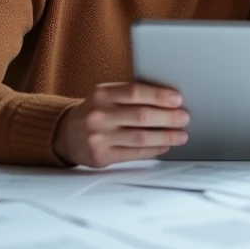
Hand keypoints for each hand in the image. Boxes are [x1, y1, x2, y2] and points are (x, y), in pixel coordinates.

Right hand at [53, 82, 188, 167]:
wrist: (65, 133)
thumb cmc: (94, 111)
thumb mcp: (105, 96)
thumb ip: (130, 95)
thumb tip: (168, 100)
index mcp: (102, 94)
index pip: (136, 92)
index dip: (159, 96)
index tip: (178, 99)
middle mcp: (100, 115)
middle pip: (142, 116)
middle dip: (168, 117)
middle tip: (184, 118)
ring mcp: (99, 137)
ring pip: (141, 137)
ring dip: (166, 136)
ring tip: (181, 135)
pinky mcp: (102, 156)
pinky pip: (134, 153)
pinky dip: (153, 150)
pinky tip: (164, 146)